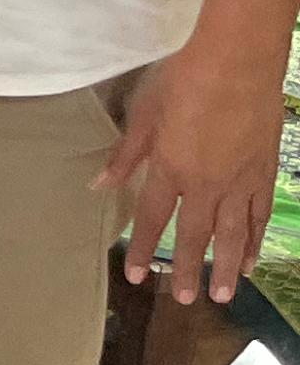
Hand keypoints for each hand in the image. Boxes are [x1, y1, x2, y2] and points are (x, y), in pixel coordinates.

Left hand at [104, 39, 289, 304]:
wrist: (237, 64)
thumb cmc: (183, 82)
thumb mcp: (144, 115)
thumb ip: (126, 155)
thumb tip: (99, 185)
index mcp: (171, 170)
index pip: (151, 218)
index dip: (142, 247)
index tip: (135, 275)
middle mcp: (206, 184)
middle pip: (195, 236)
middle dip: (189, 269)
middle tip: (187, 300)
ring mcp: (240, 181)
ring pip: (233, 234)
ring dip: (226, 266)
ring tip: (222, 294)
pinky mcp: (265, 173)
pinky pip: (260, 215)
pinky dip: (256, 240)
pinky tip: (252, 258)